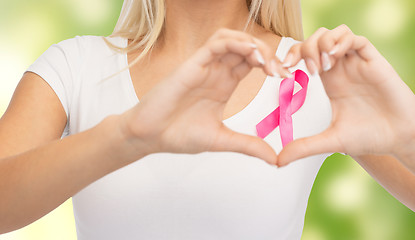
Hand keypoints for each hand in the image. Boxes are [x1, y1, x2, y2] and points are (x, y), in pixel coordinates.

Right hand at [118, 29, 288, 164]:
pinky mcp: (192, 64)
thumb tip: (274, 159)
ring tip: (267, 62)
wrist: (149, 136)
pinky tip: (250, 54)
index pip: (253, 63)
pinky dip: (235, 43)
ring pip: (232, 39)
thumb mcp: (222, 140)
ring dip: (253, 45)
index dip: (272, 65)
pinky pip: (216, 43)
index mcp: (224, 84)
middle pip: (247, 47)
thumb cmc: (179, 135)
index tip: (288, 78)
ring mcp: (204, 66)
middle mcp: (216, 71)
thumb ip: (248, 145)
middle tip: (282, 71)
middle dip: (268, 53)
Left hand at [278, 25, 414, 166]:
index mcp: (329, 81)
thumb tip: (278, 161)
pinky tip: (335, 59)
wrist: (398, 139)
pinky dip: (342, 42)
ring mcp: (357, 63)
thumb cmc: (368, 137)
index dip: (292, 56)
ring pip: (335, 33)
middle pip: (317, 39)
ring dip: (323, 43)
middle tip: (308, 70)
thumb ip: (304, 147)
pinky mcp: (374, 62)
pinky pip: (356, 39)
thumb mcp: (331, 141)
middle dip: (305, 48)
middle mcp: (341, 69)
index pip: (305, 55)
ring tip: (322, 65)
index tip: (283, 71)